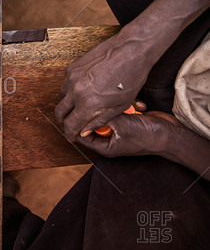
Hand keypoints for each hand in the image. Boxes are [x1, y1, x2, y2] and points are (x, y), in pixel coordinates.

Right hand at [55, 30, 157, 141]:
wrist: (131, 50)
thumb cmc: (131, 77)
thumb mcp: (120, 106)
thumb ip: (99, 120)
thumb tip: (84, 131)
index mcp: (89, 103)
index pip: (70, 125)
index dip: (70, 134)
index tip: (72, 137)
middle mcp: (76, 90)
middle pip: (59, 112)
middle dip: (63, 121)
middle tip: (69, 125)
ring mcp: (72, 78)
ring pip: (61, 98)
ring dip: (66, 106)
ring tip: (77, 108)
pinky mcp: (72, 67)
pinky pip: (66, 84)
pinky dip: (71, 91)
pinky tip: (83, 90)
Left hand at [76, 111, 194, 158]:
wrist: (172, 133)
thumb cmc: (148, 135)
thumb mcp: (121, 125)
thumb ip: (102, 118)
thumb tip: (85, 111)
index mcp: (105, 147)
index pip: (82, 136)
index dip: (78, 123)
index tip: (78, 108)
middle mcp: (110, 139)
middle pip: (94, 122)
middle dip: (102, 112)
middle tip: (106, 103)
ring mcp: (119, 129)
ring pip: (109, 114)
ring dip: (120, 108)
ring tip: (131, 108)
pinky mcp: (127, 120)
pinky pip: (121, 110)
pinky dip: (130, 106)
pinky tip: (140, 107)